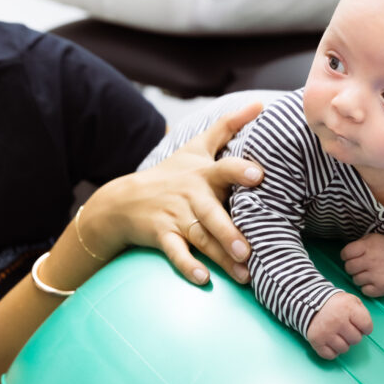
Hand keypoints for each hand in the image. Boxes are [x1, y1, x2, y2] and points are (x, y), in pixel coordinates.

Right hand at [84, 102, 264, 285]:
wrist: (123, 201)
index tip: (259, 175)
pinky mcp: (161, 236)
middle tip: (248, 249)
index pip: (224, 169)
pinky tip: (203, 279)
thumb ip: (228, 126)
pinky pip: (175, 253)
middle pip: (211, 213)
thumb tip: (261, 104)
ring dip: (220, 257)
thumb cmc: (171, 174)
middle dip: (229, 231)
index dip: (240, 170)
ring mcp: (175, 217)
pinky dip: (188, 266)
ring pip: (200, 238)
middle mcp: (190, 196)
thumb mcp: (196, 147)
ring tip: (243, 274)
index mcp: (203, 174)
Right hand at [306, 292, 372, 359]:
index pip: (367, 327)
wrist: (309, 302)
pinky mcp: (316, 341)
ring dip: (342, 343)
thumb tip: (367, 329)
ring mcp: (326, 331)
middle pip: (356, 340)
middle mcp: (338, 320)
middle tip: (345, 328)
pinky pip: (331, 355)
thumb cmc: (334, 304)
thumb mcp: (352, 300)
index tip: (359, 325)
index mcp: (348, 308)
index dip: (365, 327)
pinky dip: (331, 351)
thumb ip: (363, 312)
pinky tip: (329, 340)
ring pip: (344, 349)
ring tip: (336, 333)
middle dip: (353, 335)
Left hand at [340, 232, 383, 296]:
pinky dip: (367, 287)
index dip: (346, 255)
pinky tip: (374, 280)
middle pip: (348, 268)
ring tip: (370, 272)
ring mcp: (377, 275)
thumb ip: (358, 244)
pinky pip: (365, 291)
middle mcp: (372, 260)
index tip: (350, 256)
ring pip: (356, 280)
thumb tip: (346, 254)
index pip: (346, 253)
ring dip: (360, 277)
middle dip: (352, 267)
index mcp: (368, 247)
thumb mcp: (372, 239)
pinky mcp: (382, 287)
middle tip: (360, 266)